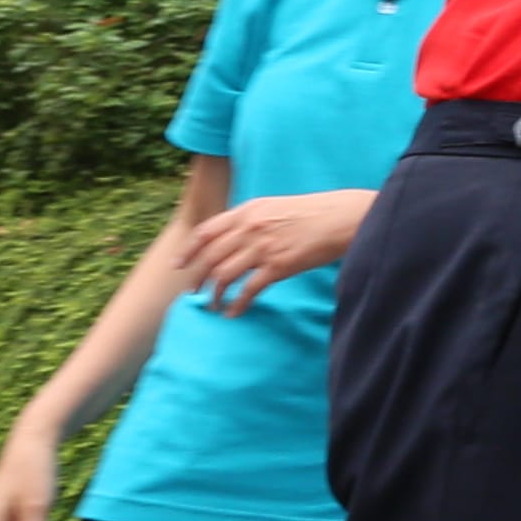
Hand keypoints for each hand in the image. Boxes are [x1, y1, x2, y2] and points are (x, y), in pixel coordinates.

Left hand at [180, 191, 372, 314]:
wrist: (342, 218)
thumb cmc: (313, 213)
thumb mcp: (275, 207)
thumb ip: (251, 220)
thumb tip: (232, 239)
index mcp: (248, 211)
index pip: (206, 231)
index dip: (188, 250)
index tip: (179, 265)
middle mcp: (251, 227)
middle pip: (210, 257)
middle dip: (198, 277)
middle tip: (194, 292)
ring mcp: (263, 247)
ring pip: (224, 275)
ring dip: (215, 294)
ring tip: (214, 305)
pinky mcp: (279, 266)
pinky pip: (249, 290)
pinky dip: (237, 304)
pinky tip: (234, 312)